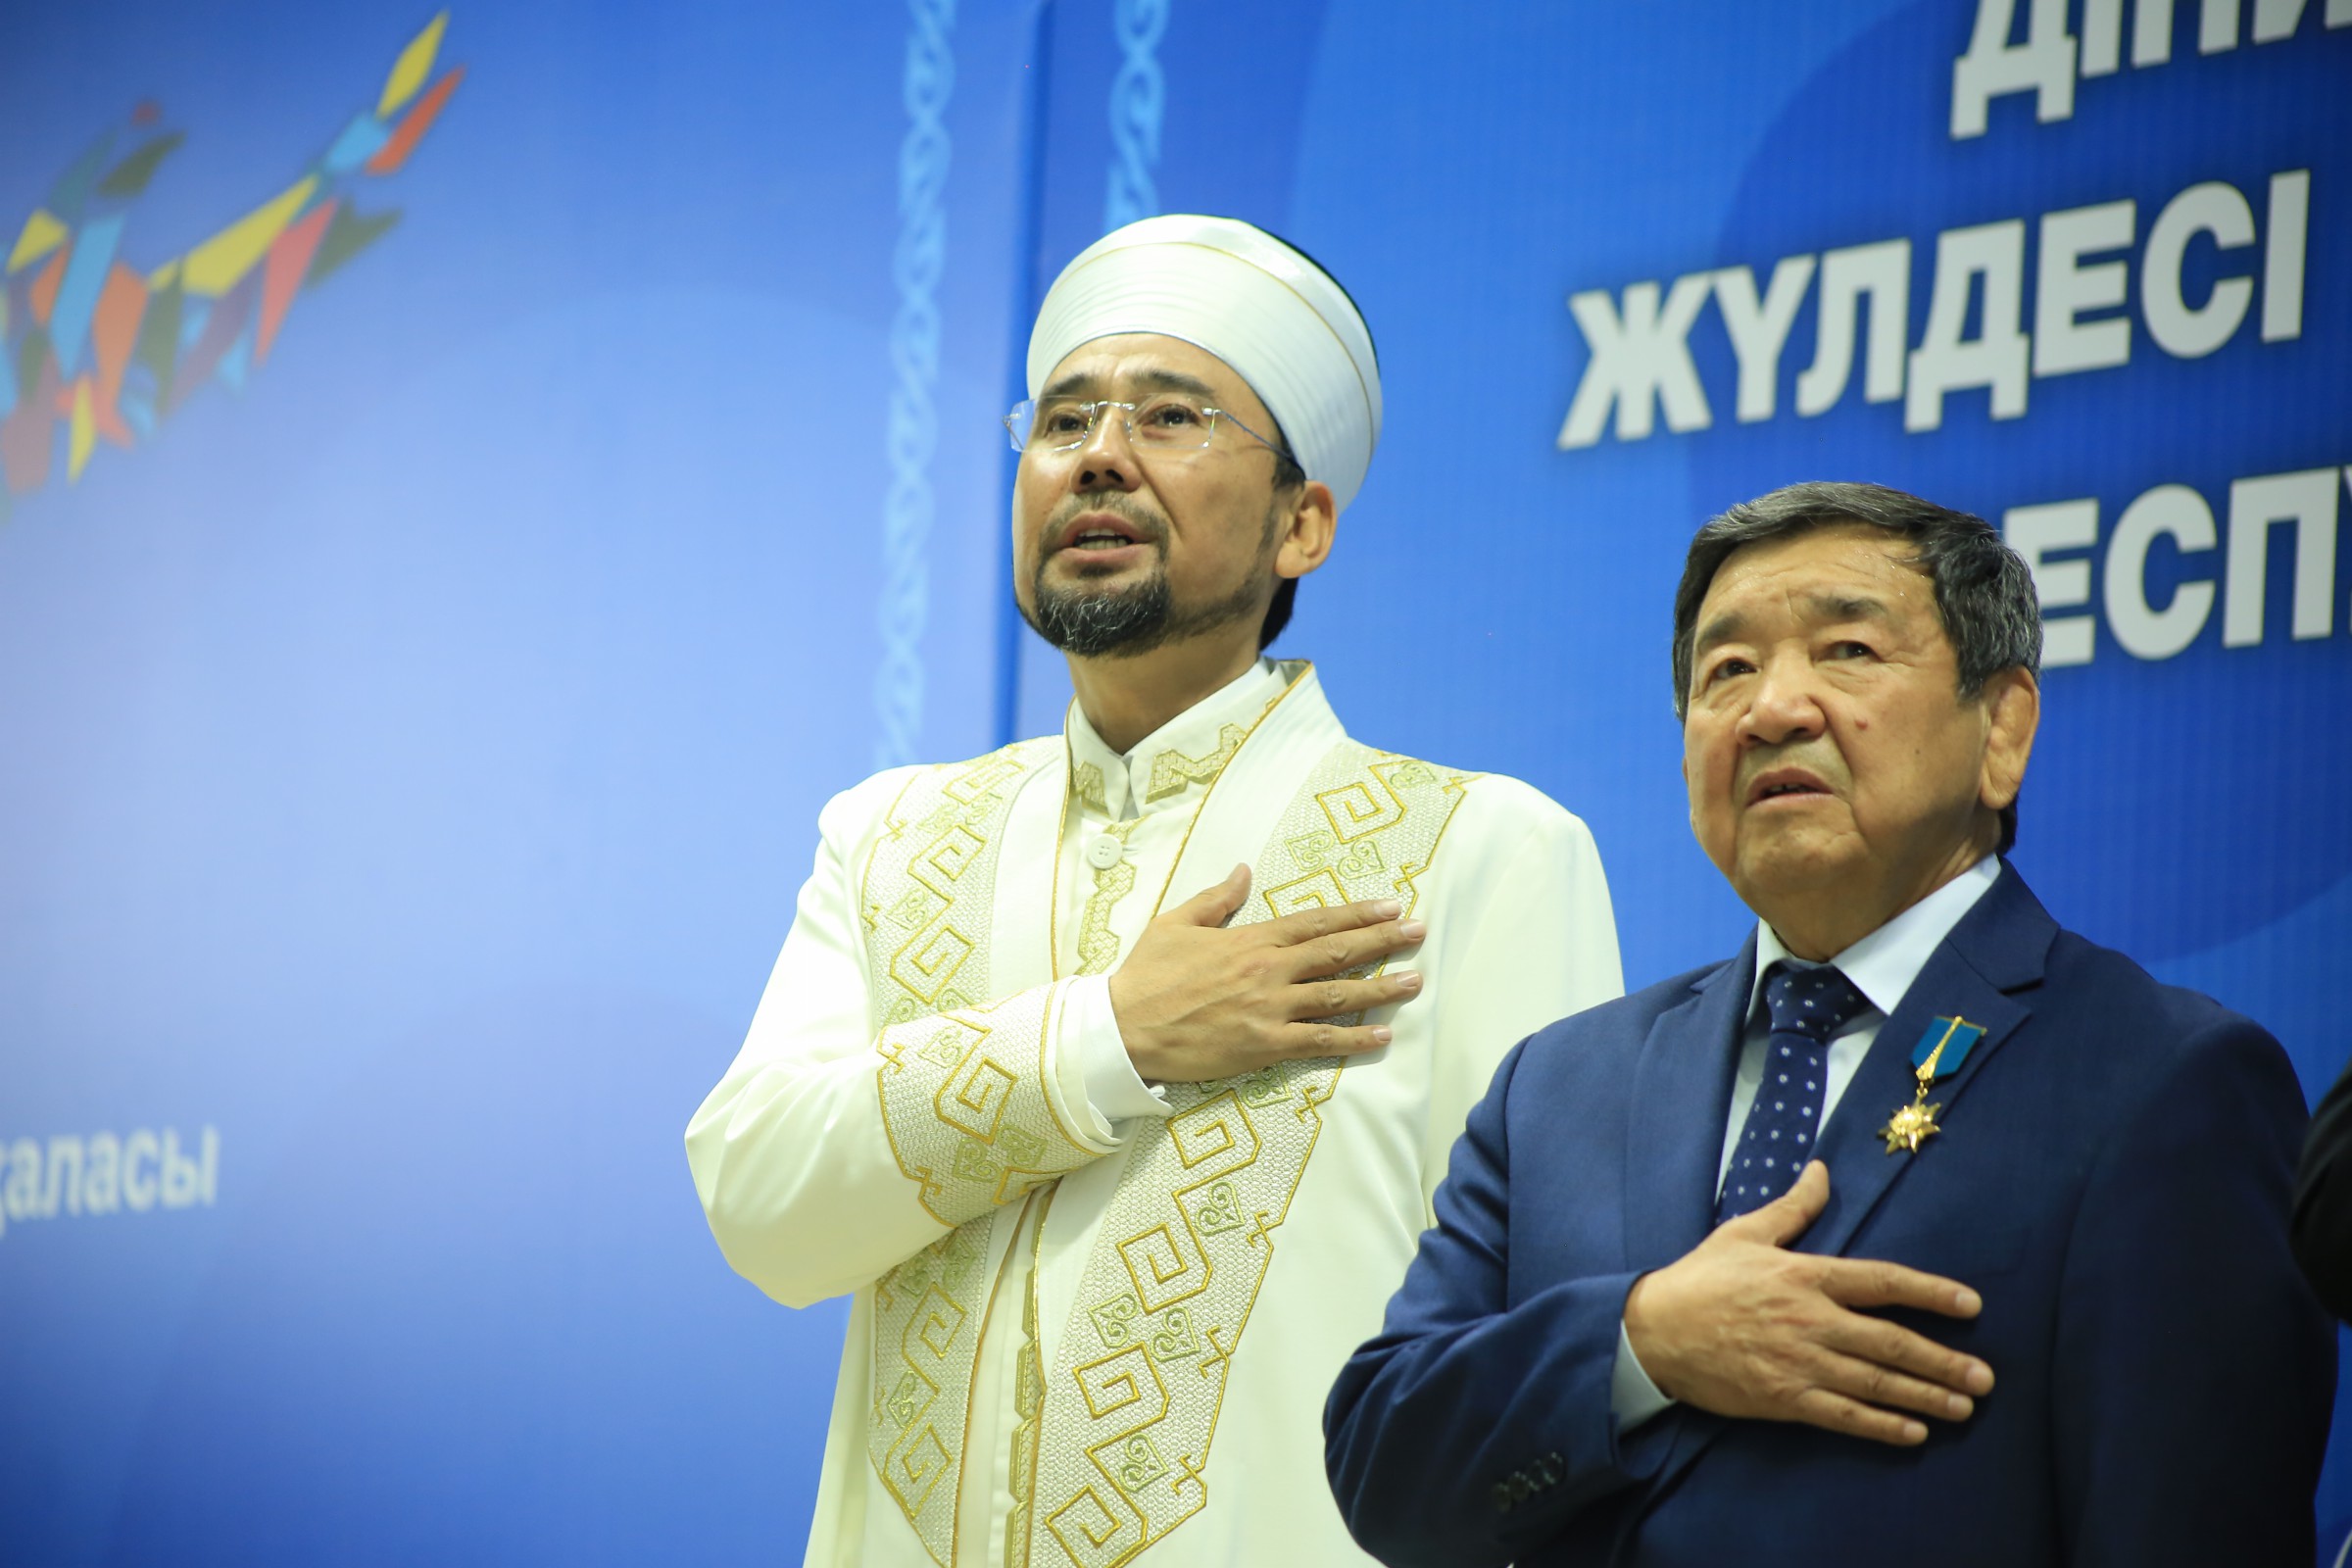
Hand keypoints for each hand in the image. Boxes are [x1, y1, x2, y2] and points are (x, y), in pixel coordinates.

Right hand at [1107, 865, 1425, 1082]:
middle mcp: (1269, 971)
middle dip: (1383, 942)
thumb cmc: (1147, 975)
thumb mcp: (1177, 922)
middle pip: (1337, 953)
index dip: (1358, 914)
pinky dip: (1353, 1040)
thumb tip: (1242, 871)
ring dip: (1380, 988)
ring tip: (1414, 982)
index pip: (1316, 922)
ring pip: (1337, 997)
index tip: (1391, 907)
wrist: (1124, 1028)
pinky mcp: (1264, 1046)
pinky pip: (1318, 1043)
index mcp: (1251, 939)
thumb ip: (1216, 899)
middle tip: (1419, 933)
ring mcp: (1270, 1010)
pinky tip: (1382, 1037)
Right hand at [1621, 1161, 1993, 1445]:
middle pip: (1890, 1342)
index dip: (1932, 1293)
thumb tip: (1822, 1170)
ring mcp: (1798, 1363)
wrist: (1653, 1331)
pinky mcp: (1782, 1398)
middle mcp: (1810, 1320)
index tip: (1972, 1306)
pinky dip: (1881, 1426)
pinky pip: (1842, 1417)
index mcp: (1805, 1276)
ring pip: (1874, 1383)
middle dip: (1943, 1361)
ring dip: (1925, 1397)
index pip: (1883, 1282)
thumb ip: (1793, 1207)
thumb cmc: (1700, 1279)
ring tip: (1964, 1407)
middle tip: (1985, 1379)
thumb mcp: (1745, 1232)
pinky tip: (1914, 1434)